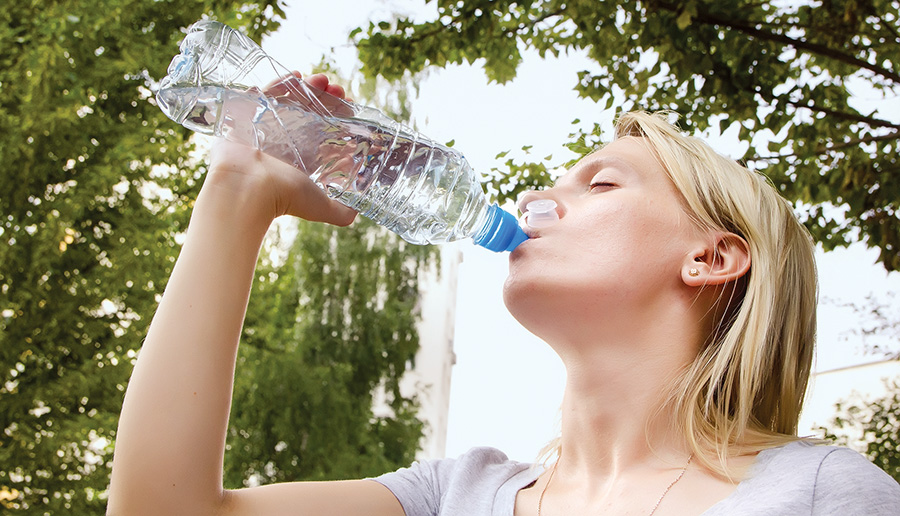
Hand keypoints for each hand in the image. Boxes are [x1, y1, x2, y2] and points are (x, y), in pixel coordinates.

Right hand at [203, 73, 357, 225]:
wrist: (247, 189)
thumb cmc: (284, 197)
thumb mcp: (322, 206)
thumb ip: (342, 212)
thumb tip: (356, 213)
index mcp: (300, 160)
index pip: (322, 134)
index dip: (337, 118)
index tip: (350, 107)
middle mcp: (283, 143)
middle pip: (308, 113)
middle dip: (325, 99)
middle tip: (338, 90)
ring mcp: (265, 127)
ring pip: (289, 101)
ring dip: (308, 88)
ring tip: (323, 80)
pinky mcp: (248, 115)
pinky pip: (264, 93)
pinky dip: (280, 82)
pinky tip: (296, 75)